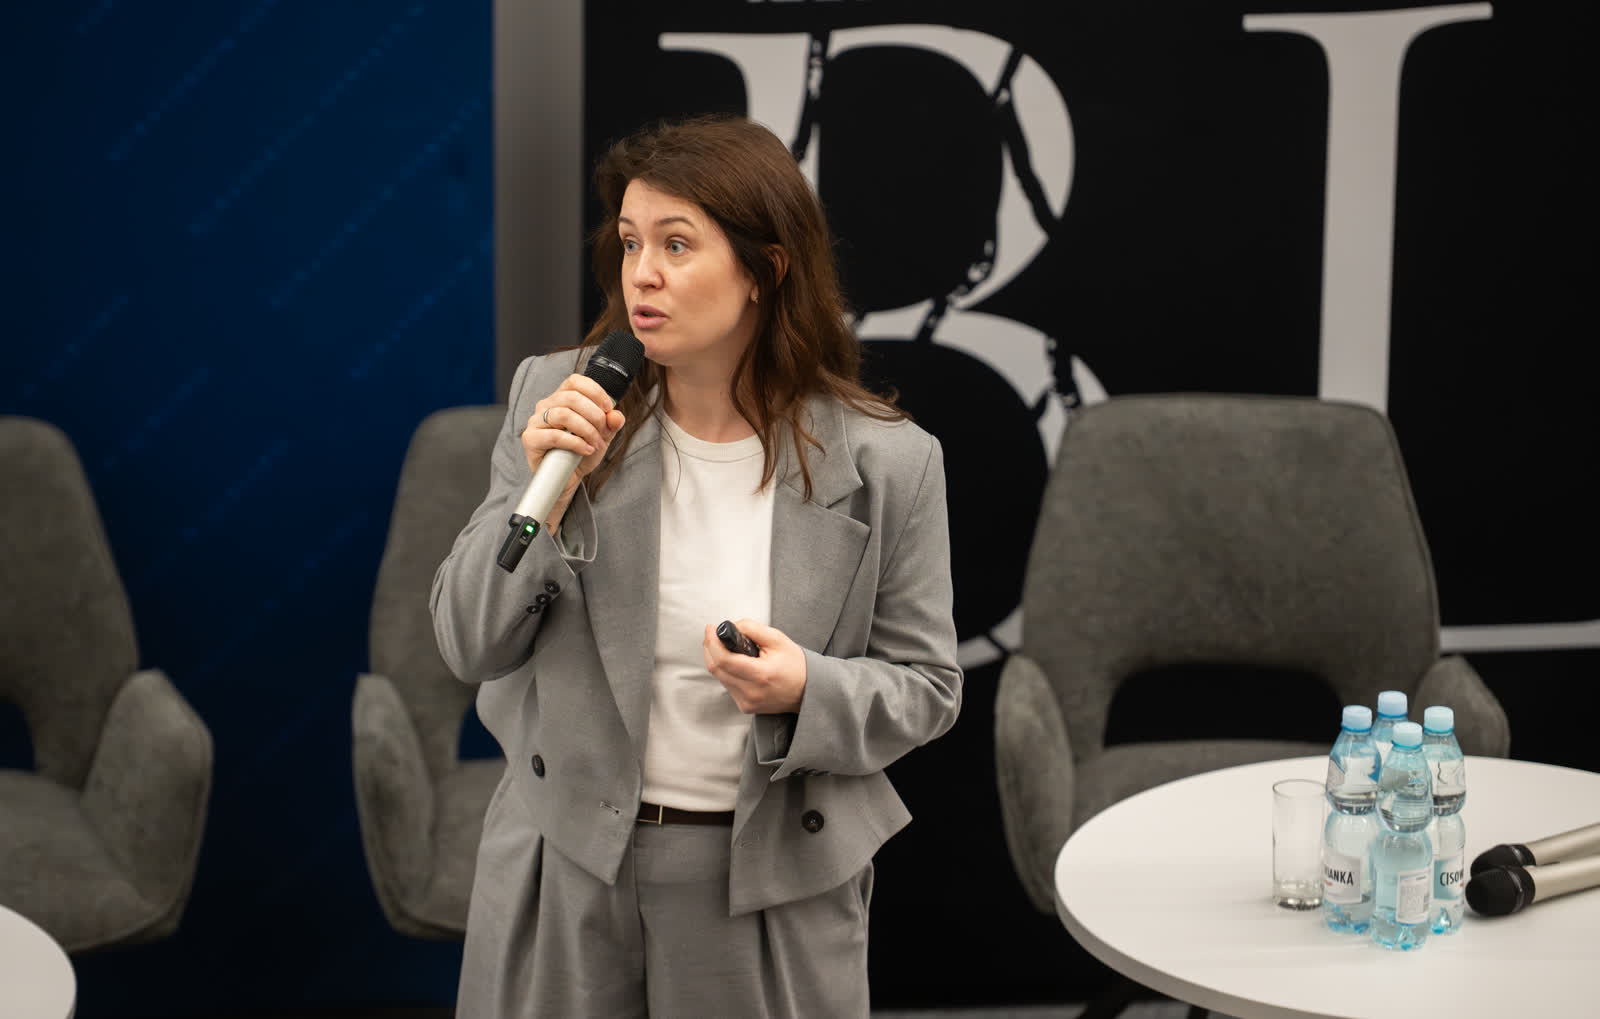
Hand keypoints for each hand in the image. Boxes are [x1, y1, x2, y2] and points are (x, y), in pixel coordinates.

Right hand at [520, 374, 625, 526]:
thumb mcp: (602, 436)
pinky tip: (586, 450)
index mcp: (561, 398)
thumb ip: (611, 424)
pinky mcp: (531, 439)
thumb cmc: (580, 453)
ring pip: (564, 414)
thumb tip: (616, 415)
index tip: (608, 409)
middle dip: (595, 416)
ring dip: (587, 430)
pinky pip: (554, 436)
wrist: (566, 479)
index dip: (595, 392)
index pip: (575, 381)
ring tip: (596, 444)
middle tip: (604, 433)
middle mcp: (546, 405)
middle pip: (572, 397)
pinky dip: (576, 443)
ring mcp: (536, 421)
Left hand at [703, 619, 806, 713]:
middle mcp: (751, 692)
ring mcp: (746, 702)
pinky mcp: (745, 707)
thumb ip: (751, 628)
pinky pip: (727, 686)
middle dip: (711, 648)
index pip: (724, 659)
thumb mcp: (777, 639)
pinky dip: (727, 672)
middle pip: (716, 668)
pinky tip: (736, 664)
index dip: (712, 642)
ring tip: (728, 648)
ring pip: (719, 677)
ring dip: (718, 659)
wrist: (807, 690)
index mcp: (760, 675)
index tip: (711, 628)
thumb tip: (730, 627)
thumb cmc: (795, 665)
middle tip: (714, 635)